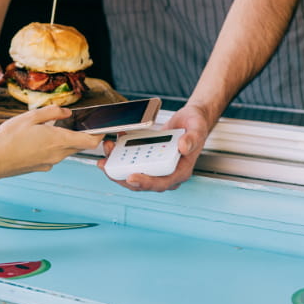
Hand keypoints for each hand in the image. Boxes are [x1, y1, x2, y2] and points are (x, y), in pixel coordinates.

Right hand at [0, 105, 102, 179]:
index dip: (98, 135)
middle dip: (76, 134)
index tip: (99, 128)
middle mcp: (58, 154)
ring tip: (45, 130)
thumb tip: (67, 112)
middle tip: (68, 122)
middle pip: (77, 145)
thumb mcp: (30, 117)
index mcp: (59, 139)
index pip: (90, 141)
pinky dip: (50, 148)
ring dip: (62, 141)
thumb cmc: (8, 137)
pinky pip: (52, 156)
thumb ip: (52, 113)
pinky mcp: (41, 168)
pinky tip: (34, 141)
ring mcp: (50, 163)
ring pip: (65, 150)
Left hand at [97, 104, 211, 191]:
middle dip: (120, 175)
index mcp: (180, 171)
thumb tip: (183, 147)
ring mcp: (155, 166)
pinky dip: (120, 153)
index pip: (161, 183)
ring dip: (116, 164)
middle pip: (140, 182)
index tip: (131, 177)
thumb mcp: (197, 128)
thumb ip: (192, 139)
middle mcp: (165, 172)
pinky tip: (114, 142)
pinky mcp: (147, 158)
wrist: (190, 120)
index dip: (145, 183)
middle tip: (106, 165)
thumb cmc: (195, 126)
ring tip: (107, 149)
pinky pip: (131, 160)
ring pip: (132, 172)